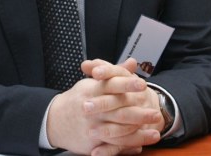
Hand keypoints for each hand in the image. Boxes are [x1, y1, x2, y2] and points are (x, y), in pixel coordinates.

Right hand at [46, 58, 162, 155]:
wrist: (54, 121)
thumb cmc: (77, 99)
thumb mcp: (92, 82)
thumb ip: (114, 72)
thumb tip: (133, 62)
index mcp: (91, 90)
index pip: (111, 85)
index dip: (127, 85)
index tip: (143, 85)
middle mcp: (92, 109)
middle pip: (118, 110)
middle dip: (138, 112)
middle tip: (156, 113)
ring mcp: (92, 127)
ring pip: (118, 131)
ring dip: (138, 133)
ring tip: (155, 132)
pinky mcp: (92, 143)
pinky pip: (112, 146)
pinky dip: (127, 146)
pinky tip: (140, 145)